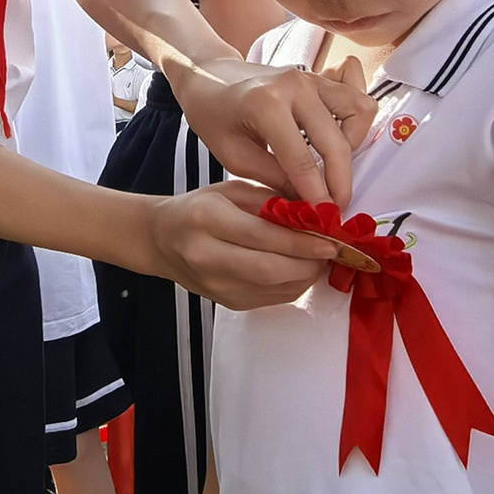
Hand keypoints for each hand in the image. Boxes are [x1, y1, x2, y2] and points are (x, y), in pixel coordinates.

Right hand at [146, 179, 335, 309]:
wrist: (161, 241)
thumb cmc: (198, 209)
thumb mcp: (230, 190)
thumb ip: (271, 200)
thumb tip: (315, 211)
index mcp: (207, 220)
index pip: (263, 236)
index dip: (302, 241)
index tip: (331, 238)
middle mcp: (208, 256)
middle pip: (271, 269)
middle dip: (310, 263)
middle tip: (332, 250)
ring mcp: (217, 286)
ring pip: (276, 289)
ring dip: (307, 275)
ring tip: (319, 257)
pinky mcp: (229, 303)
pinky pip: (273, 298)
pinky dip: (295, 285)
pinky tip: (300, 268)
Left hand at [171, 56, 374, 206]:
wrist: (208, 75)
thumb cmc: (213, 115)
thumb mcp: (233, 156)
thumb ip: (273, 179)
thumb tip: (308, 204)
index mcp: (266, 104)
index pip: (301, 160)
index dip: (316, 195)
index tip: (324, 220)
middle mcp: (295, 86)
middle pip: (336, 142)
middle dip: (340, 181)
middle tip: (335, 207)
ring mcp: (311, 78)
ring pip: (359, 112)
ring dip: (353, 146)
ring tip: (332, 167)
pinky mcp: (320, 78)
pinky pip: (355, 99)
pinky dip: (355, 123)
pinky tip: (336, 141)